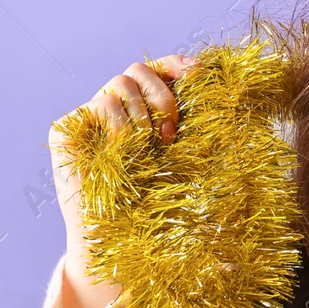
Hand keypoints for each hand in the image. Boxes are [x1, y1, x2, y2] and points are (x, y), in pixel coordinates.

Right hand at [46, 53, 198, 307]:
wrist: (112, 242)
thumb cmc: (150, 212)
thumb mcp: (181, 168)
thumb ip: (194, 138)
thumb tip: (241, 109)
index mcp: (141, 113)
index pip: (157, 72)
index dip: (176, 65)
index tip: (199, 72)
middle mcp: (113, 109)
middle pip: (138, 70)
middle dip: (161, 94)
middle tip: (170, 132)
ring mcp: (88, 117)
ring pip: (119, 83)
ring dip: (141, 113)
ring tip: (146, 148)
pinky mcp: (66, 128)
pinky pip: (99, 104)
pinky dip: (118, 124)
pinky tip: (123, 151)